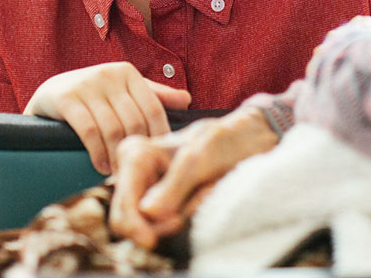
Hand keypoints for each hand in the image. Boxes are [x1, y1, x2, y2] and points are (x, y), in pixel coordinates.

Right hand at [24, 62, 191, 173]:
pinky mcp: (66, 97)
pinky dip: (97, 153)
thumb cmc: (95, 96)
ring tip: (118, 173)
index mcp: (128, 73)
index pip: (152, 108)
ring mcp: (86, 84)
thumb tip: (187, 100)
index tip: (158, 158)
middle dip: (135, 150)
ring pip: (112, 128)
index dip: (158, 136)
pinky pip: (89, 131)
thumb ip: (154, 96)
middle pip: (133, 121)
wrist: (50, 92)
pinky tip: (100, 165)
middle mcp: (109, 74)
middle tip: (137, 172)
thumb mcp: (124, 92)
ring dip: (116, 156)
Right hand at [109, 106, 278, 248]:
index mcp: (135, 155)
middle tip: (190, 214)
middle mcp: (135, 176)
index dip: (138, 224)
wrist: (247, 140)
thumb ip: (175, 184)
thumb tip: (148, 213)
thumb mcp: (200, 158)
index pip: (123, 203)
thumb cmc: (222, 140)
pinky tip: (205, 198)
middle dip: (162, 224)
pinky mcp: (163, 205)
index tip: (168, 230)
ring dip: (182, 218)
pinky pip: (169, 227)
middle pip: (130, 223)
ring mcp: (148, 192)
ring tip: (206, 193)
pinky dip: (189, 218)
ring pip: (152, 228)